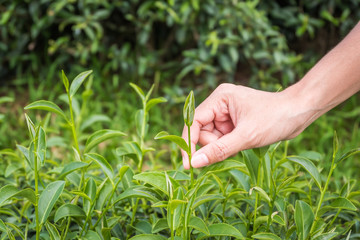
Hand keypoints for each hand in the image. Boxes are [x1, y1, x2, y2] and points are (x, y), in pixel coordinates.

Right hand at [181, 83, 314, 168]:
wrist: (300, 112)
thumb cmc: (276, 118)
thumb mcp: (246, 136)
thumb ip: (219, 150)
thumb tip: (195, 162)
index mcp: (220, 98)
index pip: (193, 121)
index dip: (189, 143)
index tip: (189, 164)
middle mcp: (220, 103)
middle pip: (202, 130)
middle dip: (213, 144)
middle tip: (231, 149)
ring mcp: (226, 112)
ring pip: (212, 136)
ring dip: (222, 146)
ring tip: (242, 144)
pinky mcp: (233, 120)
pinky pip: (222, 137)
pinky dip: (228, 145)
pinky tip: (242, 143)